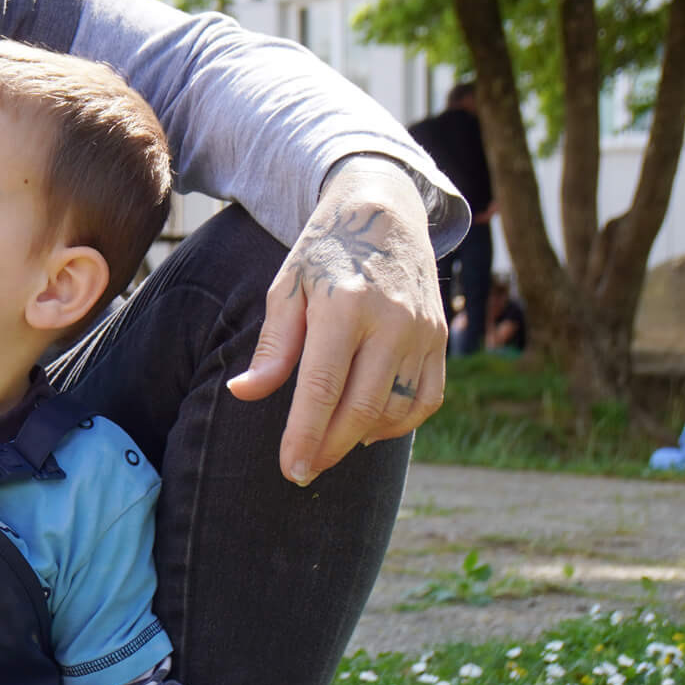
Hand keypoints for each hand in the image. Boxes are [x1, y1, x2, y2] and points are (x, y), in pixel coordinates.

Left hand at [226, 156, 447, 485]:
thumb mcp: (287, 287)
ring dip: (361, 438)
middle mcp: (391, 321)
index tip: (291, 469)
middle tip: (304, 470)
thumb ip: (272, 346)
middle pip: (361, 407)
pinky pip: (427, 398)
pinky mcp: (441, 338)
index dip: (305, 434)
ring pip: (395, 409)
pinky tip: (368, 427)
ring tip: (328, 446)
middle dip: (330, 447)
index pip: (323, 387)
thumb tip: (243, 393)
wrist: (384, 213)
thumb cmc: (324, 254)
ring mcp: (423, 331)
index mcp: (344, 306)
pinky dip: (400, 422)